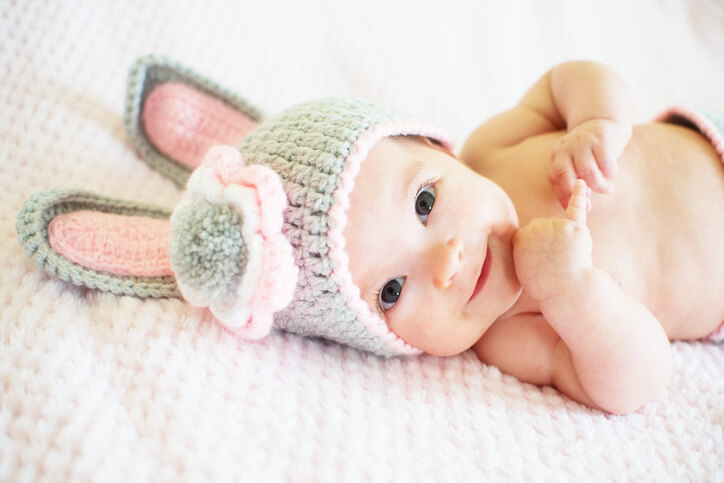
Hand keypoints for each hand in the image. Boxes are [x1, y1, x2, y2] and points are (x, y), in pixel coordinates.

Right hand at [513, 179, 592, 300]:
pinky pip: (576, 207)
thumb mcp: (522, 266)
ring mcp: (555, 225)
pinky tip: (581, 183)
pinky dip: (579, 195)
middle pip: (546, 226)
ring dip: (566, 238)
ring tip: (567, 258)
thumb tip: (526, 237)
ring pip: (561, 224)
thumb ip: (522, 247)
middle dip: (552, 241)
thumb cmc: (545, 283)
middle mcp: (535, 227)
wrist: (566, 292)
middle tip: (556, 262)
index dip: (539, 248)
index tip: (541, 263)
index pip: (531, 232)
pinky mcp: (575, 227)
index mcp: (520, 236)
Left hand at [548, 118, 628, 208]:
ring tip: (607, 189)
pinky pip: (605, 162)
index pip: (555, 177)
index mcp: (557, 155)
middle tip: (589, 205)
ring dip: (598, 185)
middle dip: (577, 193)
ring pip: (587, 171)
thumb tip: (583, 208)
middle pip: (566, 174)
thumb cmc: (588, 154)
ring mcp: (582, 141)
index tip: (575, 207)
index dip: (564, 195)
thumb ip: (575, 185)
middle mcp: (566, 147)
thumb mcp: (576, 167)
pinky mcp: (601, 137)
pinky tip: (612, 174)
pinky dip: (610, 172)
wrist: (603, 124)